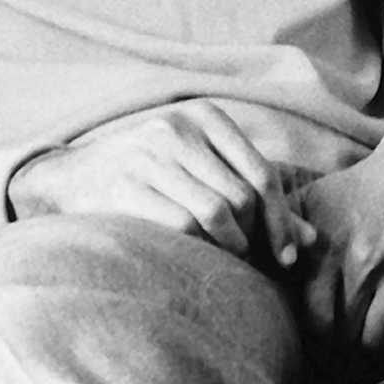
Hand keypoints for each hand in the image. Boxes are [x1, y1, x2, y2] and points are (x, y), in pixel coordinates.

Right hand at [8, 101, 314, 269]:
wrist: (71, 177)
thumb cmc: (150, 177)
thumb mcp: (203, 172)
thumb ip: (255, 199)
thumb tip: (313, 241)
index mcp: (204, 117)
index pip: (262, 174)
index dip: (282, 220)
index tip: (289, 256)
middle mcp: (178, 129)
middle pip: (244, 196)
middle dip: (259, 239)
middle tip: (260, 265)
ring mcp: (150, 156)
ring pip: (218, 213)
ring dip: (233, 248)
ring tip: (230, 264)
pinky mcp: (126, 186)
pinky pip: (183, 226)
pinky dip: (201, 250)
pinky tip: (199, 261)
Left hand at [297, 130, 383, 362]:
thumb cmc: (356, 190)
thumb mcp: (310, 201)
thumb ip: (278, 230)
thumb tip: (247, 256)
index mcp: (328, 251)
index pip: (316, 322)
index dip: (319, 333)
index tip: (323, 329)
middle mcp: (364, 263)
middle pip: (347, 334)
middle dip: (344, 340)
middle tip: (346, 334)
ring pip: (378, 337)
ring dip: (372, 339)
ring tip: (368, 329)